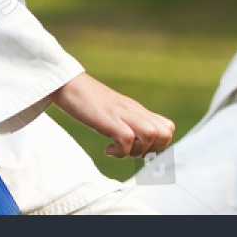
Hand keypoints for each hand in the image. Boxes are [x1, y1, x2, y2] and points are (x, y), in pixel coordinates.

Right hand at [48, 72, 174, 158]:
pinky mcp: (108, 118)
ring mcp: (122, 113)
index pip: (167, 128)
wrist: (69, 84)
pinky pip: (126, 139)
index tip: (140, 150)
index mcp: (138, 110)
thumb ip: (129, 122)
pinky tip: (107, 149)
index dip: (159, 146)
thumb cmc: (89, 101)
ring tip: (119, 149)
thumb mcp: (116, 112)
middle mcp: (134, 111)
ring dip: (137, 151)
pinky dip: (120, 152)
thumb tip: (138, 144)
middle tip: (132, 152)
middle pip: (165, 133)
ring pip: (151, 134)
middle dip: (152, 151)